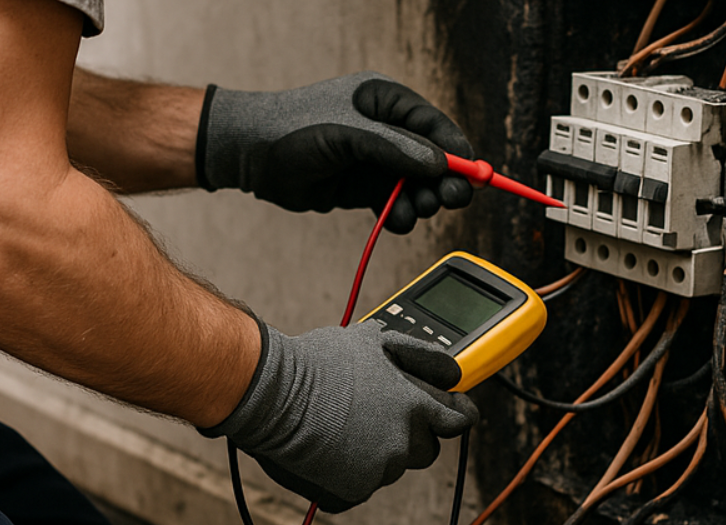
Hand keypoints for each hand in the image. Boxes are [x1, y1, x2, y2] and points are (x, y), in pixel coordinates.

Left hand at [197, 71, 474, 233]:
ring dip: (420, 202)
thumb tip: (438, 163)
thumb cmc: (291, 130)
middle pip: (431, 158)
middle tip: (451, 201)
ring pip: (414, 185)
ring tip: (415, 213)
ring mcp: (375, 159)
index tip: (474, 174)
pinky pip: (394, 203)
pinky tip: (397, 222)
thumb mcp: (345, 135)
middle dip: (443, 181)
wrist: (251, 155)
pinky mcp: (363, 187)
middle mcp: (385, 129)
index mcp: (384, 100)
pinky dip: (399, 214)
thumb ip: (393, 149)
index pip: (433, 126)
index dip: (457, 151)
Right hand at [203, 321, 478, 511]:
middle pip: (426, 450)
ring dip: (375, 454)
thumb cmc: (318, 363)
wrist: (272, 395)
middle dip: (410, 437)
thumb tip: (448, 370)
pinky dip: (346, 475)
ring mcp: (379, 470)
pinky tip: (326, 451)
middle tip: (378, 420)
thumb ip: (419, 356)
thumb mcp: (375, 340)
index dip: (456, 417)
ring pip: (390, 468)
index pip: (458, 421)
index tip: (453, 416)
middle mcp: (404, 441)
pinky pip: (359, 487)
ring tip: (342, 429)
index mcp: (415, 406)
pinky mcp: (353, 490)